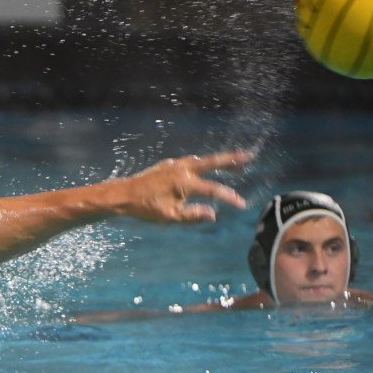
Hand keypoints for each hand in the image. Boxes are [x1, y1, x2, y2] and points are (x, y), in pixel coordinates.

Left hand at [121, 150, 252, 222]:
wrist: (124, 194)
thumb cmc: (146, 208)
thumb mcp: (170, 217)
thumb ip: (193, 216)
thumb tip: (213, 214)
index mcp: (185, 183)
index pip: (213, 190)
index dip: (229, 197)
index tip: (242, 205)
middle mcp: (182, 169)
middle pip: (212, 161)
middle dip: (232, 159)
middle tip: (249, 156)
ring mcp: (174, 164)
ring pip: (201, 160)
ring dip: (218, 160)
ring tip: (234, 163)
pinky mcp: (168, 164)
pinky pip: (190, 162)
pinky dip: (202, 163)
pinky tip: (206, 167)